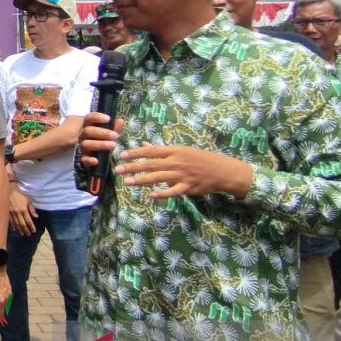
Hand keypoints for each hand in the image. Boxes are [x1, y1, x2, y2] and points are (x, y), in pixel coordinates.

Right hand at [8, 185, 36, 234]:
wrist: (9, 190)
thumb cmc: (20, 194)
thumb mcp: (28, 200)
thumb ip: (32, 209)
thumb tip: (36, 216)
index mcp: (23, 209)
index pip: (28, 220)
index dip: (31, 226)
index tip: (34, 231)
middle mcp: (17, 212)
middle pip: (22, 224)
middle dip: (26, 230)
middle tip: (28, 234)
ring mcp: (11, 213)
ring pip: (16, 224)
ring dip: (20, 230)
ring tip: (22, 234)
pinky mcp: (7, 212)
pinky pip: (10, 221)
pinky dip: (13, 226)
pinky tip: (15, 230)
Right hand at [78, 112, 123, 167]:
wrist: (94, 151)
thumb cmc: (103, 138)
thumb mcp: (110, 131)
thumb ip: (115, 127)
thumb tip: (121, 121)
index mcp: (89, 125)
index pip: (89, 118)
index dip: (97, 117)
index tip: (108, 119)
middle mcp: (83, 134)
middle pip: (88, 131)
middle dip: (102, 133)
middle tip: (116, 135)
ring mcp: (82, 146)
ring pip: (86, 144)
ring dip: (100, 144)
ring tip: (113, 145)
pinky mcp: (84, 157)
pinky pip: (83, 159)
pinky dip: (89, 160)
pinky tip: (96, 161)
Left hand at [115, 142, 253, 198]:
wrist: (222, 170)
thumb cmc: (199, 158)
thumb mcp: (180, 150)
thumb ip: (160, 150)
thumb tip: (143, 145)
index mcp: (174, 151)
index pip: (151, 151)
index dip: (136, 153)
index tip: (122, 155)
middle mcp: (176, 162)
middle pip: (151, 164)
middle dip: (133, 167)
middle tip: (119, 170)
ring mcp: (182, 175)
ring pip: (159, 177)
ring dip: (142, 180)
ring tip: (128, 182)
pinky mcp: (189, 187)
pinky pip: (173, 191)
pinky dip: (163, 193)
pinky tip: (151, 195)